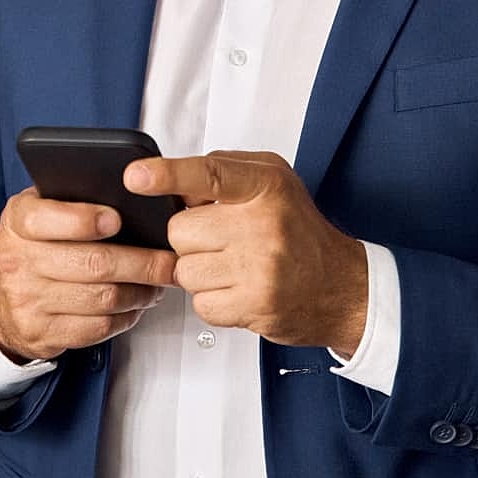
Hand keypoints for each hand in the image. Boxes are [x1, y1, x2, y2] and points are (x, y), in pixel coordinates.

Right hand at [0, 189, 177, 361]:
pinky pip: (97, 327)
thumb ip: (74, 199)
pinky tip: (137, 304)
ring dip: (140, 291)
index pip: (46, 218)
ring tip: (158, 281)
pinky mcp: (43, 333)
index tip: (116, 219)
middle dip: (141, 263)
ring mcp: (29, 300)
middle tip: (168, 261)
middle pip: (93, 263)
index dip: (83, 220)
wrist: (5, 304)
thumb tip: (131, 192)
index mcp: (19, 221)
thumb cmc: (37, 247)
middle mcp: (19, 261)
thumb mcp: (42, 211)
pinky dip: (127, 316)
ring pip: (102, 298)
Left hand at [127, 151, 367, 354]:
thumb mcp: (273, 182)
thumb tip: (175, 183)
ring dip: (201, 271)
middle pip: (181, 230)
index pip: (208, 174)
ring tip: (234, 267)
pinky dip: (213, 299)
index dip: (167, 175)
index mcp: (266, 186)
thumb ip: (223, 171)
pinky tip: (238, 288)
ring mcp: (259, 268)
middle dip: (191, 238)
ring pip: (185, 270)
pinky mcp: (254, 305)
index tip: (137, 176)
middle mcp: (263, 224)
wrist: (341, 287)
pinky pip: (199, 302)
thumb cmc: (300, 232)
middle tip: (222, 241)